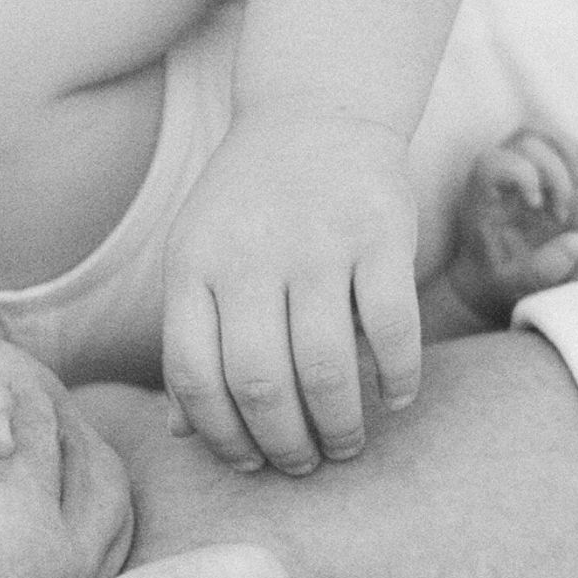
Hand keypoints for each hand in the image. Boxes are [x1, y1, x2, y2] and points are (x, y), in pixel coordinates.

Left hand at [162, 108, 420, 474]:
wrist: (315, 112)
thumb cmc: (249, 205)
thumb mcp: (199, 258)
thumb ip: (190, 339)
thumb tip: (182, 432)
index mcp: (193, 265)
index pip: (195, 375)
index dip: (221, 435)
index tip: (248, 464)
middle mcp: (249, 255)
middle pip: (260, 382)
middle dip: (284, 443)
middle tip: (303, 465)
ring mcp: (316, 242)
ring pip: (326, 367)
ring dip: (339, 425)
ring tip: (344, 446)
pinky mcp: (380, 234)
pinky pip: (392, 329)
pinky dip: (396, 377)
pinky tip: (394, 399)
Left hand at [444, 129, 577, 325]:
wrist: (486, 277)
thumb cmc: (495, 280)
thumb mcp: (514, 285)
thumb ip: (542, 269)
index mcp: (482, 197)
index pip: (494, 162)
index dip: (522, 174)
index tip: (538, 206)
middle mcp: (497, 175)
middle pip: (526, 142)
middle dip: (555, 172)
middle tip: (563, 213)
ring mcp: (517, 168)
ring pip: (544, 136)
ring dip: (572, 157)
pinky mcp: (538, 173)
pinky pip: (562, 150)